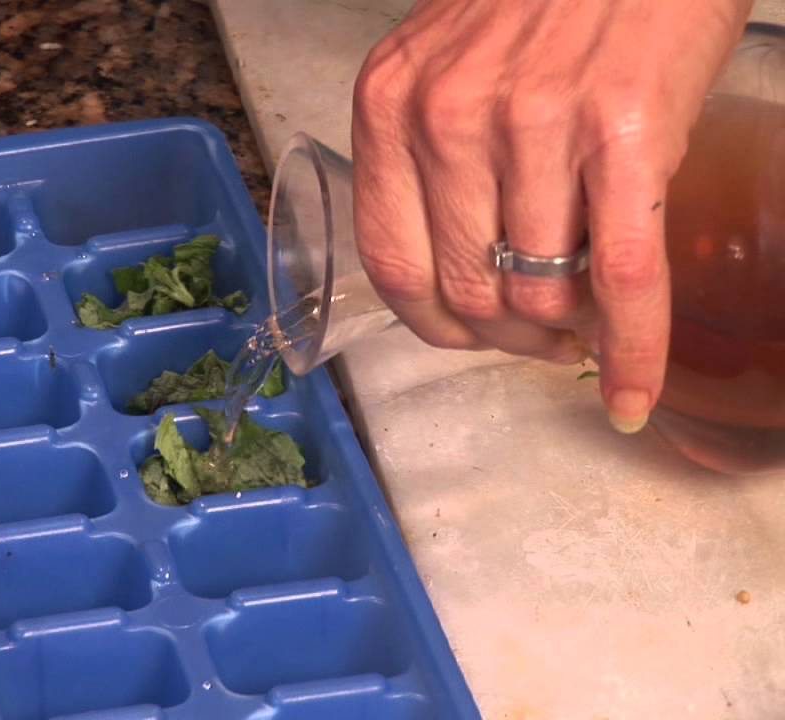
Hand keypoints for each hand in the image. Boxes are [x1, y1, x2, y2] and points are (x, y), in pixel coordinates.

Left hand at [350, 0, 752, 432]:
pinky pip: (621, 280)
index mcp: (390, 105)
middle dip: (507, 338)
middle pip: (465, 293)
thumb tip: (466, 278)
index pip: (391, 265)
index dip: (435, 326)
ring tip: (588, 321)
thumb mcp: (447, 68)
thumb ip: (432, 160)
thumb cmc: (542, 0)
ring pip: (538, 296)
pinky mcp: (622, 137)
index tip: (472, 337)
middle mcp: (447, 119)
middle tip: (544, 340)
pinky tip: (630, 394)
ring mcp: (533, 127)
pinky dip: (632, 352)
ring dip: (567, 333)